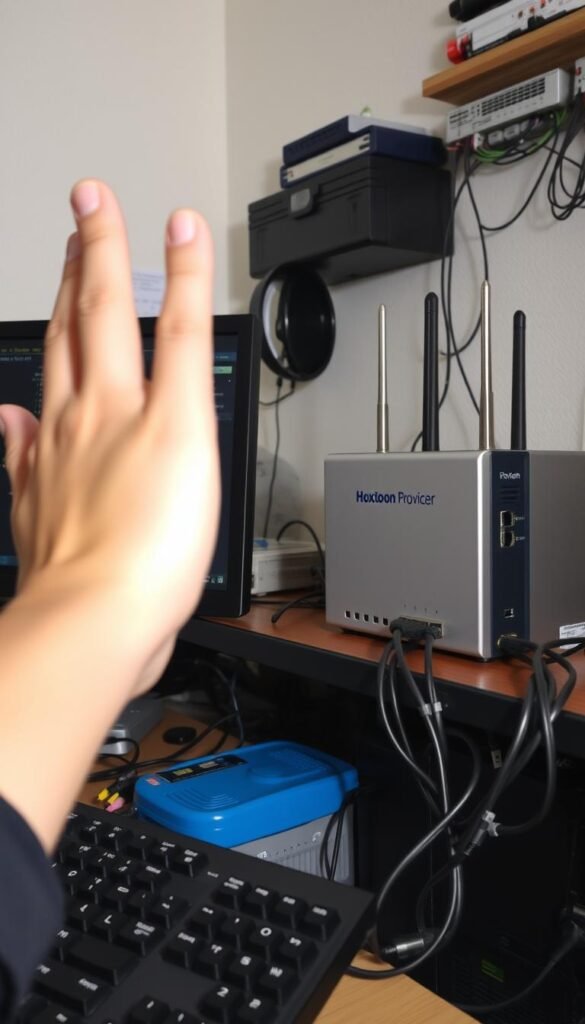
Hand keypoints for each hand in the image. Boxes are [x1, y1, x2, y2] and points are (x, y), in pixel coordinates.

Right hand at [0, 180, 219, 692]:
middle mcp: (82, 415)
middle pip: (75, 322)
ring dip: (108, 251)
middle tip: (81, 216)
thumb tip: (6, 425)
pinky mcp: (175, 418)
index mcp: (56, 443)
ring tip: (106, 206)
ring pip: (112, 311)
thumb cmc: (73, 589)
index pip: (58, 363)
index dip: (59, 314)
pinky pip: (181, 332)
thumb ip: (20, 463)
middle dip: (76, 262)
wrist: (93, 618)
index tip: (64, 287)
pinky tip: (186, 234)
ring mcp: (124, 409)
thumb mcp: (30, 519)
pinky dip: (184, 277)